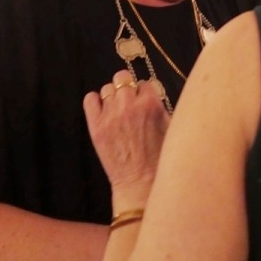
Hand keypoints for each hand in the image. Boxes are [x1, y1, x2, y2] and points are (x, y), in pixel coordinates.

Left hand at [83, 70, 168, 193]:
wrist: (140, 182)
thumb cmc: (160, 159)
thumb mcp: (170, 128)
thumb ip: (161, 107)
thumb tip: (152, 95)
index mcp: (151, 104)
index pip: (145, 83)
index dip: (145, 94)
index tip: (145, 104)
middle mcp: (129, 105)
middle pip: (123, 78)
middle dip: (128, 89)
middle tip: (130, 103)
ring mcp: (110, 115)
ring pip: (107, 89)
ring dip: (113, 97)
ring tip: (118, 111)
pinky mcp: (96, 126)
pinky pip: (90, 100)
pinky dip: (95, 102)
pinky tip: (103, 112)